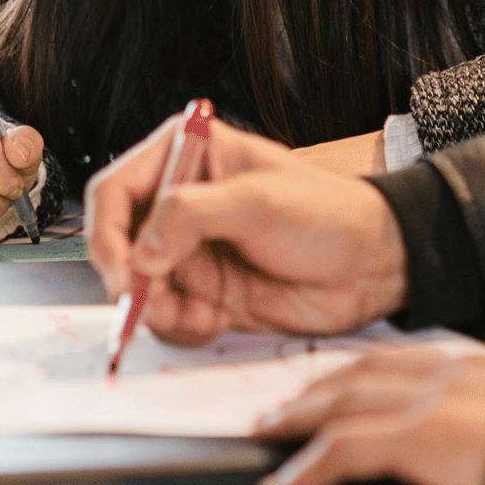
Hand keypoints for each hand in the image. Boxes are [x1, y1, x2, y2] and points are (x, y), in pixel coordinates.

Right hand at [84, 118, 409, 344]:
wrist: (376, 265)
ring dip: (158, 309)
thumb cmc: (330, 214)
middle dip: (131, 280)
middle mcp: (184, 205)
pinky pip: (170, 317)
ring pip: (141, 288)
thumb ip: (191, 216)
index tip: (122, 267)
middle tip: (149, 302)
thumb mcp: (258, 202)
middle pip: (120, 245)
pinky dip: (183, 326)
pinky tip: (216, 321)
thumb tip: (142, 251)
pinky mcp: (210, 293)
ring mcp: (195, 252)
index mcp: (189, 158)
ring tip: (198, 313)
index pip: (117, 190)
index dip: (107, 231)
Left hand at [255, 333, 484, 484]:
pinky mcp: (420, 433)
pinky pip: (344, 450)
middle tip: (297, 401)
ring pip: (350, 397)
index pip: (436, 360)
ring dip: (304, 415)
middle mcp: (471, 368)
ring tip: (274, 432)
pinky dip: (307, 470)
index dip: (392, 372)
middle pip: (380, 367)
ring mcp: (442, 396)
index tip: (373, 383)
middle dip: (331, 383)